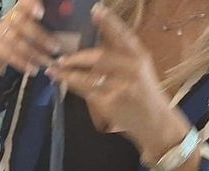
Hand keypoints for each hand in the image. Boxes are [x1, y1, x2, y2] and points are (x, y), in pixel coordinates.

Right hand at [0, 0, 61, 75]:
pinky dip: (22, 63)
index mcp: (22, 9)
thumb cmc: (22, 34)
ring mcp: (2, 32)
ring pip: (18, 41)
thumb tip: (71, 28)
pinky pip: (10, 55)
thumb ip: (48, 23)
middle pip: (22, 24)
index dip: (31, 5)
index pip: (25, 2)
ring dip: (34, 53)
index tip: (41, 13)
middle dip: (40, 36)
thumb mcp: (32, 24)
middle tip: (55, 48)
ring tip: (47, 62)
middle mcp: (10, 18)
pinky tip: (33, 69)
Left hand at [49, 6, 182, 146]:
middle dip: (76, 55)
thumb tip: (90, 45)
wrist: (154, 121)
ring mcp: (122, 85)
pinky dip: (70, 83)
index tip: (95, 9)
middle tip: (60, 56)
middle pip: (99, 55)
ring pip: (88, 73)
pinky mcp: (111, 101)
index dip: (108, 22)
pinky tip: (59, 79)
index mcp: (139, 55)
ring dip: (67, 70)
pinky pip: (85, 89)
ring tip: (53, 68)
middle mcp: (132, 67)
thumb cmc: (142, 93)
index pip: (122, 34)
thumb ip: (119, 56)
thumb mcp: (137, 69)